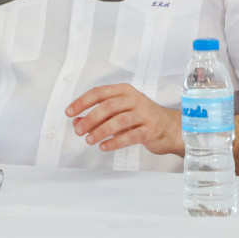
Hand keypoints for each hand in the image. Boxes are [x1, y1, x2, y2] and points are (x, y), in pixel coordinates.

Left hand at [65, 83, 181, 155]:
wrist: (169, 127)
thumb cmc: (140, 118)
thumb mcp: (118, 114)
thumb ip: (97, 117)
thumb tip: (76, 123)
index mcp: (124, 91)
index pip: (99, 92)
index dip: (82, 102)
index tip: (69, 112)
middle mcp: (134, 99)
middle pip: (108, 106)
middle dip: (90, 119)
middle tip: (78, 130)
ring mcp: (144, 114)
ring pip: (119, 121)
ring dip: (101, 131)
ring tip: (89, 140)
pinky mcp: (150, 129)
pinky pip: (130, 136)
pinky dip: (115, 142)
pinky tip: (104, 146)